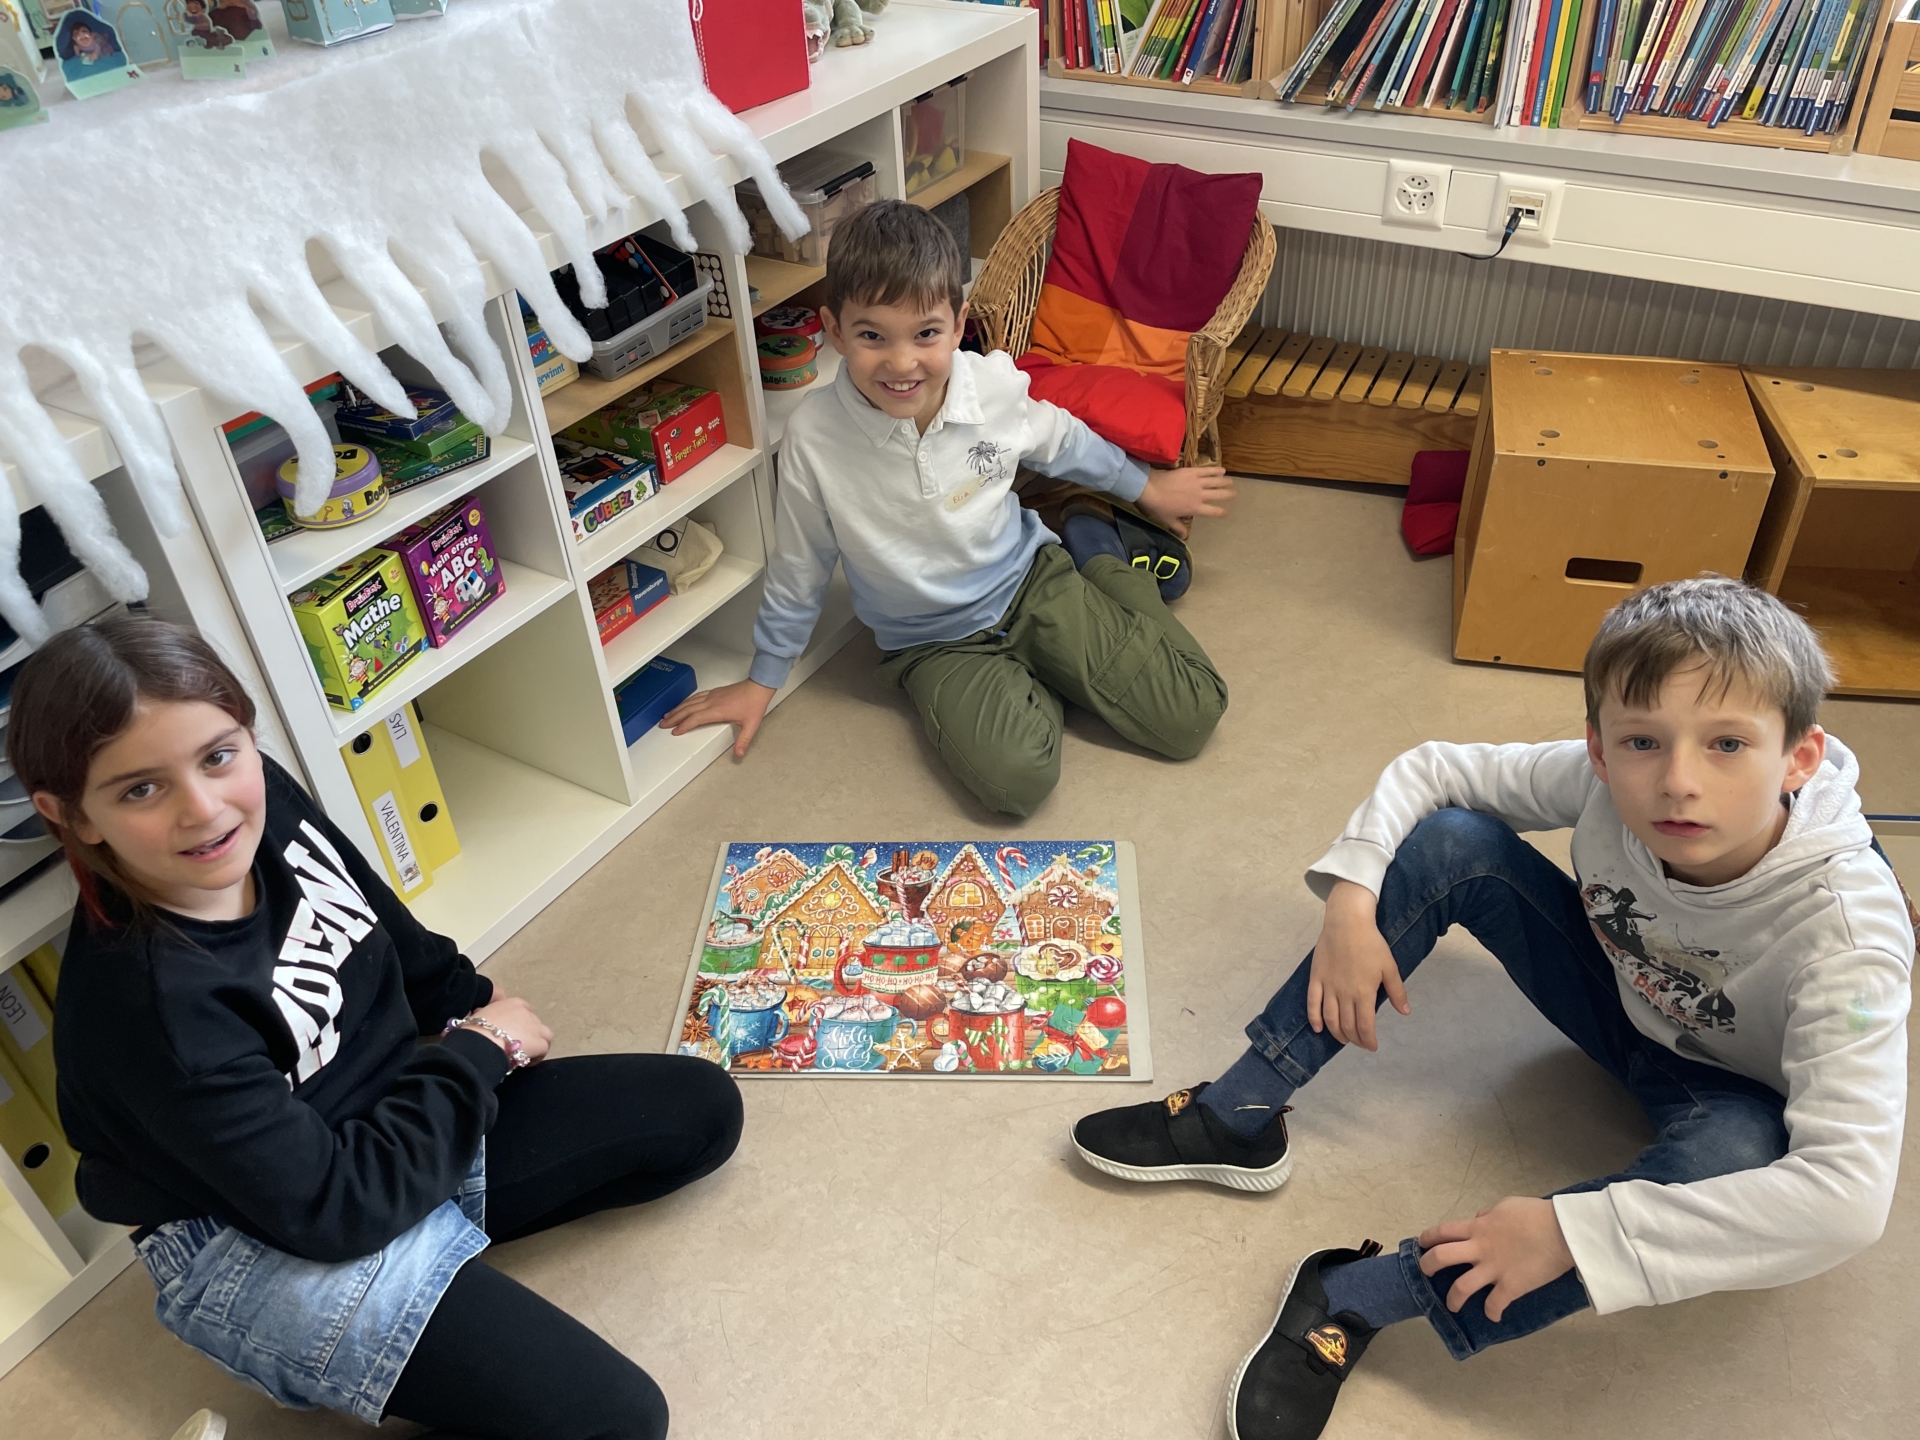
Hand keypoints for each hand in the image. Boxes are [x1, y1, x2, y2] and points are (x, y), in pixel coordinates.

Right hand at [466, 996, 552, 1064]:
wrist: (481, 1043)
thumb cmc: (473, 1030)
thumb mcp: (477, 1016)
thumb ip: (485, 1014)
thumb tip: (481, 1014)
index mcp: (512, 1003)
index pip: (523, 1009)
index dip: (519, 1022)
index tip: (510, 1033)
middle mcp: (526, 1013)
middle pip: (534, 1023)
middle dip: (528, 1034)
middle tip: (516, 1045)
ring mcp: (535, 1027)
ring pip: (545, 1035)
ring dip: (538, 1043)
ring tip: (526, 1054)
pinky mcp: (539, 1043)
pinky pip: (544, 1049)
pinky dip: (537, 1057)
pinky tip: (525, 1063)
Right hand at [660, 679, 776, 757]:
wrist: (758, 686)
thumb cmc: (754, 704)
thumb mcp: (751, 725)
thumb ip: (744, 740)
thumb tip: (739, 754)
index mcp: (717, 711)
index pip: (695, 719)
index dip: (684, 725)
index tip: (675, 732)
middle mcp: (711, 702)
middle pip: (688, 710)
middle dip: (674, 717)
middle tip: (662, 724)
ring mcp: (712, 696)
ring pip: (690, 702)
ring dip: (677, 709)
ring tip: (667, 715)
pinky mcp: (714, 692)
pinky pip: (696, 697)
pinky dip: (686, 701)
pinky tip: (683, 704)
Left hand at [1137, 465, 1233, 537]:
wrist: (1151, 489)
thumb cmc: (1159, 506)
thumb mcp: (1168, 520)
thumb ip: (1179, 528)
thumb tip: (1185, 536)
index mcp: (1195, 509)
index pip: (1213, 511)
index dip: (1221, 512)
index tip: (1226, 512)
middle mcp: (1200, 496)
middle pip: (1219, 495)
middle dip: (1228, 494)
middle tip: (1234, 493)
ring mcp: (1197, 483)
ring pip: (1216, 482)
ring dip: (1225, 482)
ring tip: (1231, 482)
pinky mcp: (1192, 471)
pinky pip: (1207, 470)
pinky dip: (1216, 470)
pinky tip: (1223, 470)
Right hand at [1306, 879, 1409, 1050]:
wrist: (1347, 922)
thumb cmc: (1370, 943)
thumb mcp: (1389, 967)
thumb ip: (1397, 992)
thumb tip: (1405, 1012)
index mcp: (1363, 993)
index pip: (1365, 1026)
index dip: (1369, 1040)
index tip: (1372, 1046)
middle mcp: (1344, 994)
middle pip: (1347, 1026)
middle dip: (1355, 1040)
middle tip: (1361, 1043)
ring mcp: (1328, 987)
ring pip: (1330, 1019)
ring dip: (1337, 1033)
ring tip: (1344, 1039)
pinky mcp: (1316, 979)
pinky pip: (1312, 1003)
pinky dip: (1314, 1019)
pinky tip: (1318, 1028)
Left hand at [1417, 1196, 1576, 1321]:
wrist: (1562, 1231)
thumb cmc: (1536, 1214)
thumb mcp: (1505, 1206)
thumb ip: (1486, 1216)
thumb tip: (1476, 1221)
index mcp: (1477, 1228)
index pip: (1443, 1231)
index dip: (1428, 1238)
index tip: (1421, 1244)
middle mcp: (1480, 1249)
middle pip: (1442, 1257)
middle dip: (1428, 1266)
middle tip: (1426, 1273)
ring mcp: (1493, 1269)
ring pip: (1461, 1288)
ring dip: (1453, 1299)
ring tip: (1452, 1306)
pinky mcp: (1511, 1287)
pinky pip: (1495, 1304)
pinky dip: (1492, 1312)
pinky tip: (1493, 1316)